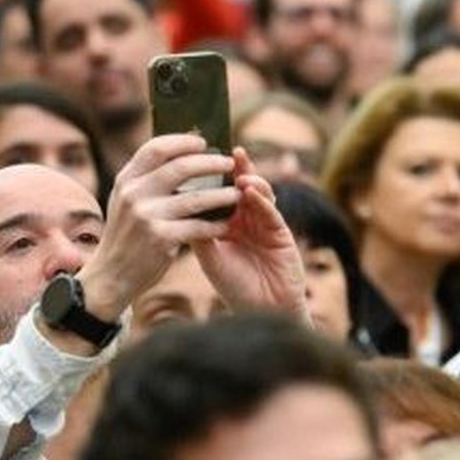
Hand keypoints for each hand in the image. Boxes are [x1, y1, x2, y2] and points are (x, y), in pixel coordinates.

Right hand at [76, 134, 239, 320]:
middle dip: (210, 162)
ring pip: (196, 198)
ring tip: (238, 194)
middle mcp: (134, 194)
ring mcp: (146, 216)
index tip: (203, 142)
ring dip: (222, 194)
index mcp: (126, 180)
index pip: (156, 148)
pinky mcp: (160, 238)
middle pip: (180, 167)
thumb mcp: (126, 201)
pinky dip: (216, 225)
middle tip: (230, 164)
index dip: (183, 142)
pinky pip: (199, 227)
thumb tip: (179, 154)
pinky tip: (227, 224)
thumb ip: (146, 180)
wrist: (111, 274)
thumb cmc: (127, 235)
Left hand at [192, 149, 306, 316]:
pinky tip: (250, 191)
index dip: (210, 175)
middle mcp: (247, 220)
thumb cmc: (234, 287)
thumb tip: (177, 200)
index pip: (218, 192)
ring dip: (250, 180)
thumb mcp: (209, 257)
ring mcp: (266, 225)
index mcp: (227, 223)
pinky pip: (272, 212)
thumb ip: (198, 231)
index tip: (196, 156)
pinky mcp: (282, 234)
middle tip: (223, 148)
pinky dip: (262, 200)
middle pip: (239, 186)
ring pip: (259, 194)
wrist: (261, 311)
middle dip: (233, 168)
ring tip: (238, 170)